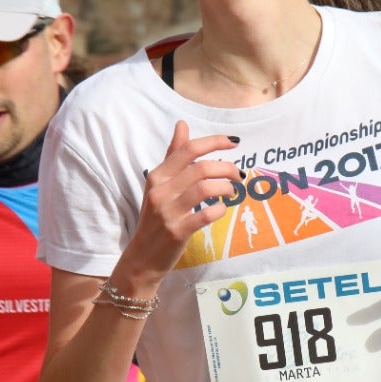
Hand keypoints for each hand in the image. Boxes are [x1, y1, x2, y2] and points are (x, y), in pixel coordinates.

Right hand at [124, 121, 240, 280]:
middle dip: (226, 168)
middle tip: (238, 174)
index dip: (214, 142)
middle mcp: (160, 191)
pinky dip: (219, 210)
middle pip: (200, 168)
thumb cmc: (155, 217)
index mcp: (157, 176)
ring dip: (225, 187)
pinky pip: (205, 215)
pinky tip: (222, 209)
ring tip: (233, 191)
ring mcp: (167, 212)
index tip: (234, 142)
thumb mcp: (160, 184)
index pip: (188, 150)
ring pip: (205, 189)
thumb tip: (182, 124)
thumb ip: (173, 155)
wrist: (142, 257)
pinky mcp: (177, 232)